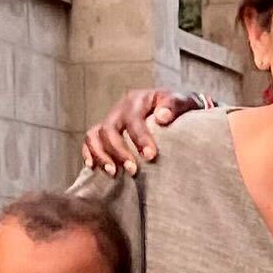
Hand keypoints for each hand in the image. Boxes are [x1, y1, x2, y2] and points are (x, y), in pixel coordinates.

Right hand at [83, 89, 201, 175]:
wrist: (172, 109)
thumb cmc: (178, 109)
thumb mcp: (183, 102)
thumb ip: (174, 106)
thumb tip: (162, 117)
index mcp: (138, 99)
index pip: (133, 119)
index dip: (140, 138)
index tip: (150, 156)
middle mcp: (120, 109)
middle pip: (110, 128)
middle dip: (120, 151)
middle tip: (133, 171)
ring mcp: (111, 120)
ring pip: (95, 135)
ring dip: (102, 155)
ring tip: (114, 173)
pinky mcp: (106, 132)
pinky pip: (90, 140)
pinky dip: (89, 153)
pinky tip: (94, 167)